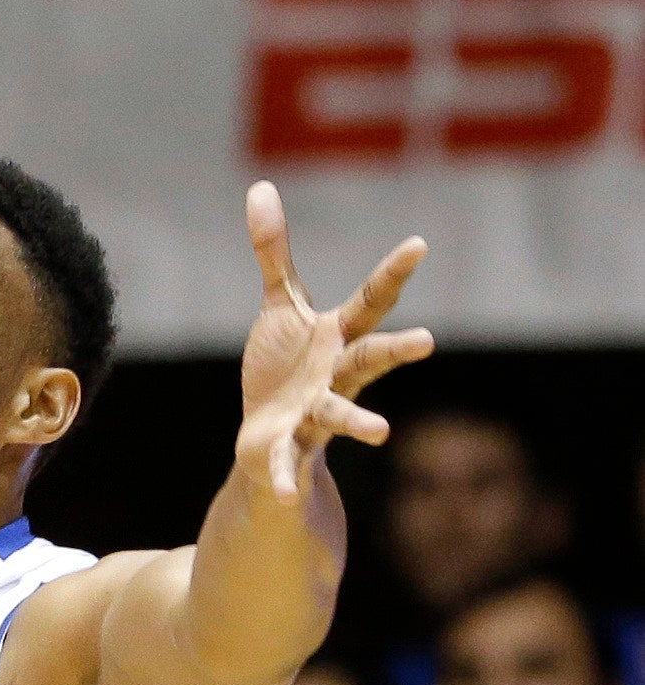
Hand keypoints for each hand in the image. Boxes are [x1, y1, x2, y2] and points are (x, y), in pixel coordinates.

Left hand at [236, 183, 434, 502]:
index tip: (417, 245)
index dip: (392, 273)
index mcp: (336, 337)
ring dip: (359, 422)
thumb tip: (260, 188)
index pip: (369, 301)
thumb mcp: (279, 305)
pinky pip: (285, 462)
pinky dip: (283, 478)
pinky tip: (284, 496)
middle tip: (425, 340)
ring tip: (382, 432)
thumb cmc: (285, 365)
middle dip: (395, 349)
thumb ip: (274, 252)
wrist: (269, 434)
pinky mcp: (285, 445)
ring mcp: (314, 412)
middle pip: (369, 358)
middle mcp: (335, 375)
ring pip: (339, 413)